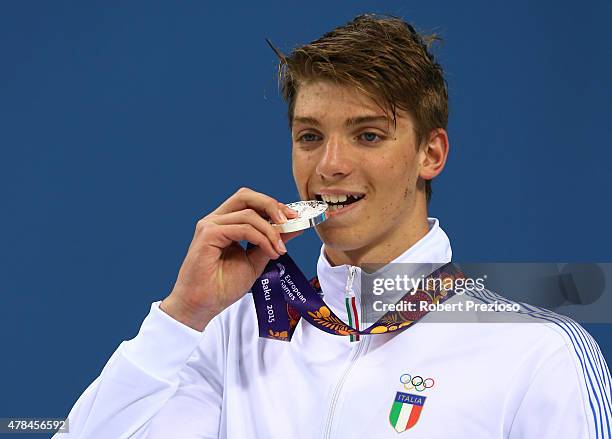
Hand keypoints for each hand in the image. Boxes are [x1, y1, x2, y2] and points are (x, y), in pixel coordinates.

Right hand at [160, 187, 301, 330]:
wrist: (201, 306)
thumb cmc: (223, 286)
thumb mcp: (255, 261)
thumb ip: (271, 242)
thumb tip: (294, 227)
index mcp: (225, 223)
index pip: (250, 202)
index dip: (273, 206)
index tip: (294, 218)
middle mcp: (216, 220)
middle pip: (246, 196)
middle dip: (272, 205)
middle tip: (291, 221)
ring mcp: (210, 225)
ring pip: (248, 214)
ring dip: (271, 230)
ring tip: (279, 249)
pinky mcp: (208, 234)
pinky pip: (243, 228)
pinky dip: (261, 238)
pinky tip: (270, 252)